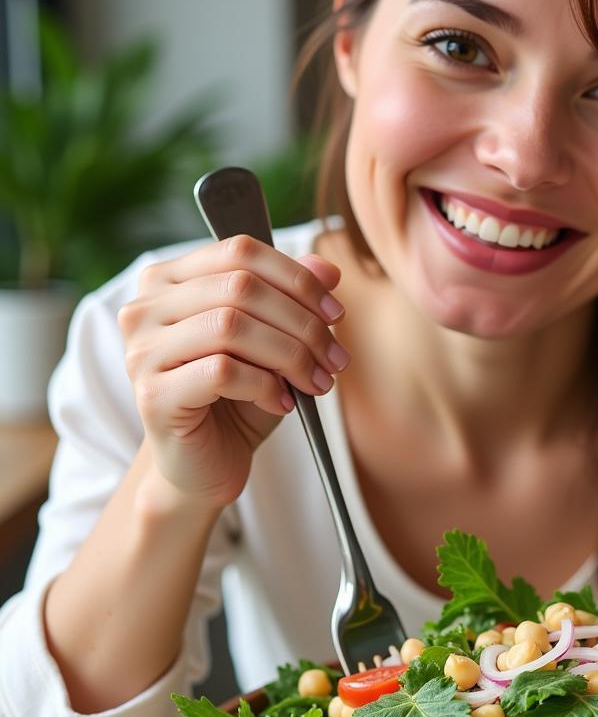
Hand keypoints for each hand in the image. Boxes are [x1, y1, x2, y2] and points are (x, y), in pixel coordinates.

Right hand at [117, 236, 347, 508]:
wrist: (204, 465)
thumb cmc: (238, 398)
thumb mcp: (274, 342)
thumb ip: (294, 298)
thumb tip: (327, 268)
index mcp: (169, 279)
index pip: (240, 251)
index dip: (298, 279)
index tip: (336, 314)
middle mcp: (145, 308)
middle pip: (241, 288)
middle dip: (302, 323)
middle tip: (335, 358)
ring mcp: (142, 350)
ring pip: (231, 326)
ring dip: (290, 355)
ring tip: (316, 382)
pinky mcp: (152, 395)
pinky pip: (221, 372)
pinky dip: (266, 385)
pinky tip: (283, 403)